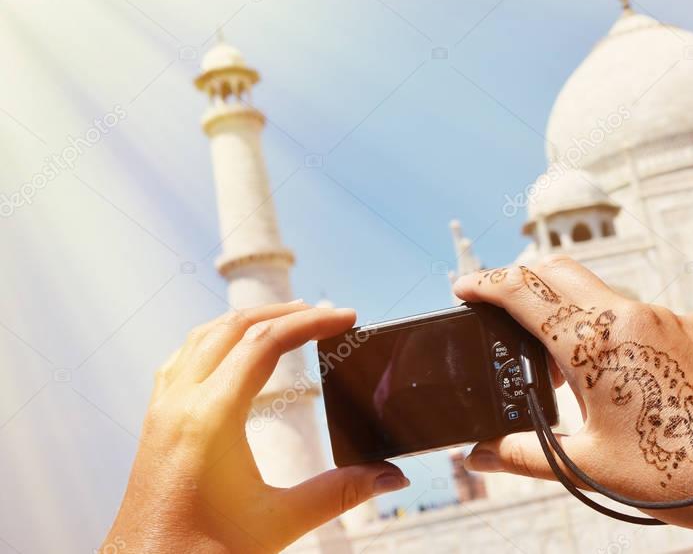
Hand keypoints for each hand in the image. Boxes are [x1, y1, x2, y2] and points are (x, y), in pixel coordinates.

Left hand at [102, 302, 408, 553]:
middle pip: (233, 327)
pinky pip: (183, 359)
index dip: (311, 324)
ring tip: (289, 321)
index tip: (346, 317)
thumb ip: (340, 493)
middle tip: (327, 314)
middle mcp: (180, 404)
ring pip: (203, 336)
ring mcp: (161, 411)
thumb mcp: (279, 524)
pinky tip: (234, 353)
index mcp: (210, 419)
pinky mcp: (155, 424)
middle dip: (284, 313)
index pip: (265, 343)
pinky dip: (216, 339)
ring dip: (248, 320)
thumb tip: (391, 476)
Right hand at [453, 256, 692, 538]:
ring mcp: (667, 314)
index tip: (463, 287)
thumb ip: (523, 454)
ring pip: (601, 291)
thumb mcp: (587, 465)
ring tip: (562, 358)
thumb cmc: (672, 475)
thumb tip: (477, 457)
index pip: (524, 291)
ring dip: (570, 308)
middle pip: (559, 271)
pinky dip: (613, 326)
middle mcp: (629, 315)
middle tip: (501, 305)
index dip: (485, 283)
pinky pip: (640, 311)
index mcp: (593, 345)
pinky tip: (618, 369)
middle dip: (523, 279)